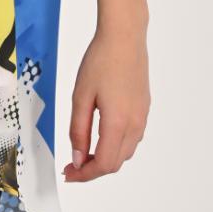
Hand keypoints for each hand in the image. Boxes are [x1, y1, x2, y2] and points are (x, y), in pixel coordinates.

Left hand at [62, 24, 150, 181]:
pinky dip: (115, 145)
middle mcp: (135, 124)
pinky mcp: (144, 108)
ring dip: (105, 158)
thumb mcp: (81, 96)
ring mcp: (142, 117)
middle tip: (71, 164)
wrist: (124, 37)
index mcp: (118, 123)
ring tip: (83, 150)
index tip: (68, 173)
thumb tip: (78, 159)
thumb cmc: (101, 61)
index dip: (85, 174)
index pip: (104, 164)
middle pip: (116, 162)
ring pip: (125, 152)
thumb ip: (79, 130)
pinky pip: (131, 138)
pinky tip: (100, 135)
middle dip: (93, 169)